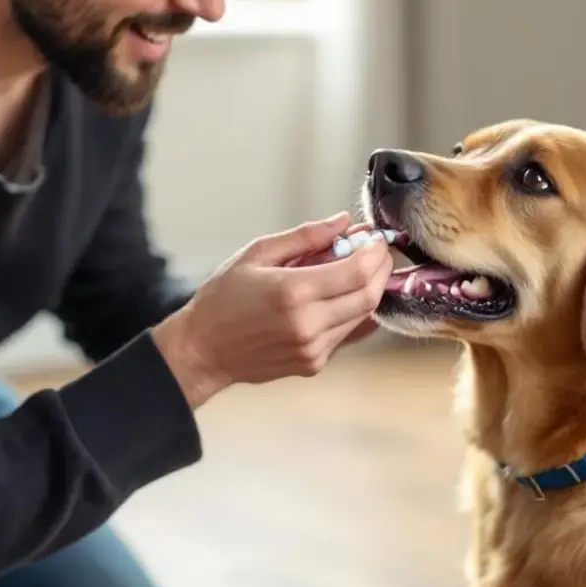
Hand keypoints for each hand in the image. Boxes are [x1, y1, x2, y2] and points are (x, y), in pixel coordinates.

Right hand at [150, 212, 392, 407]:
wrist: (204, 350)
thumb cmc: (223, 300)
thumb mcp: (257, 254)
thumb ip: (305, 237)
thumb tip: (343, 223)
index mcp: (293, 292)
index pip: (357, 272)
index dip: (375, 253)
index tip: (376, 239)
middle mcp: (308, 324)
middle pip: (369, 295)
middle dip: (381, 270)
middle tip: (377, 253)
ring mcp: (313, 349)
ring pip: (363, 316)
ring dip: (370, 290)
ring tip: (358, 270)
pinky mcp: (314, 363)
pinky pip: (348, 334)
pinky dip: (353, 311)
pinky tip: (343, 296)